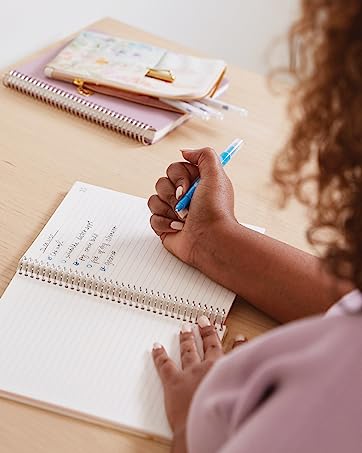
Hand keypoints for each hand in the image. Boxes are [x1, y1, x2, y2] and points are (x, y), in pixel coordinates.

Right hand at [148, 147, 236, 266]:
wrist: (211, 240)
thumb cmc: (216, 211)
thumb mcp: (216, 175)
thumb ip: (204, 155)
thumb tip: (185, 152)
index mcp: (195, 183)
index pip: (174, 168)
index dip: (179, 176)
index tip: (189, 187)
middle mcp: (184, 196)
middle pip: (162, 183)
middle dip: (172, 194)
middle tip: (187, 204)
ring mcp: (173, 212)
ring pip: (154, 200)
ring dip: (169, 209)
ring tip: (184, 218)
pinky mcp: (165, 226)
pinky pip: (152, 218)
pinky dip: (165, 223)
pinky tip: (179, 228)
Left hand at [152, 317, 247, 437]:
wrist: (204, 430)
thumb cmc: (222, 421)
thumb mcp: (241, 401)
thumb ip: (245, 389)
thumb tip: (253, 388)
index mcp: (227, 372)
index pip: (235, 354)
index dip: (238, 345)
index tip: (239, 337)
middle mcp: (209, 368)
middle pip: (209, 345)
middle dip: (207, 332)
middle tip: (204, 321)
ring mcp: (191, 373)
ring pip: (188, 351)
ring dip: (186, 339)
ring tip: (185, 329)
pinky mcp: (173, 381)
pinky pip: (164, 364)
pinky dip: (158, 354)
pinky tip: (156, 347)